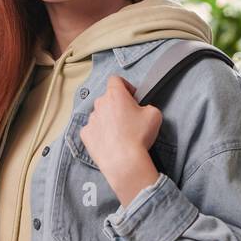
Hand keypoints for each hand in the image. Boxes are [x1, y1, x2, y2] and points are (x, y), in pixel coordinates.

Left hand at [79, 75, 161, 205]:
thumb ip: (147, 106)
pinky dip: (99, 133)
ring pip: (99, 114)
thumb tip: (142, 110)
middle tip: (128, 118)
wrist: (124, 161)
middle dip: (117, 105)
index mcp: (115, 95)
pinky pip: (92, 129)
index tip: (131, 97)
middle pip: (107, 98)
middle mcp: (100, 104)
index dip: (125, 86)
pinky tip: (109, 141)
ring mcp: (91, 119)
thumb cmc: (138, 137)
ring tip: (119, 133)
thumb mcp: (154, 114)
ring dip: (108, 119)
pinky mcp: (85, 134)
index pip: (115, 80)